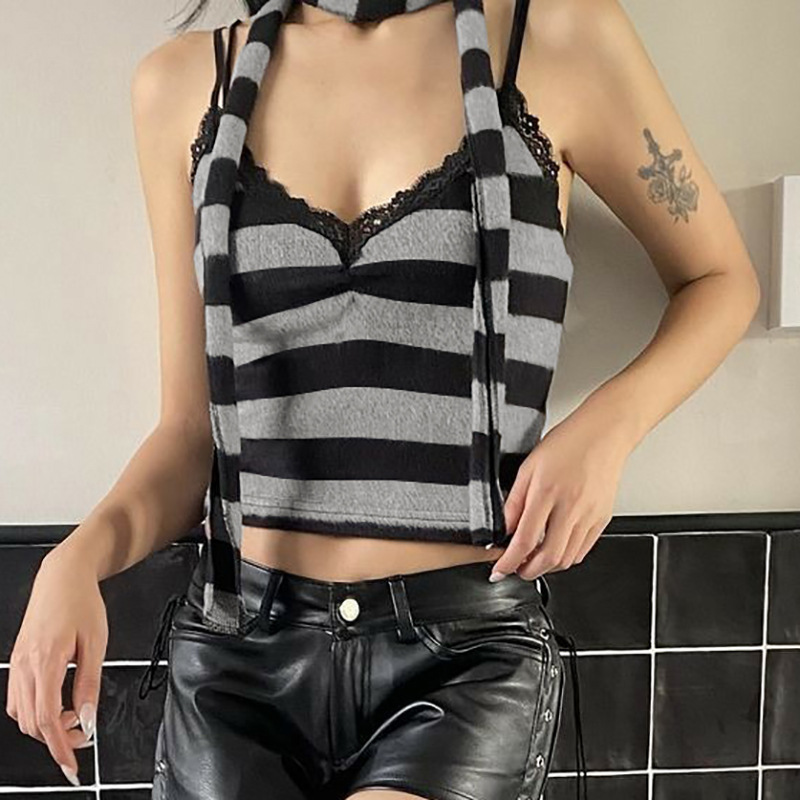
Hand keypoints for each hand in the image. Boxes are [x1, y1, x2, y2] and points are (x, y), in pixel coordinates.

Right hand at [5, 547, 107, 785]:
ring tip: (75, 717)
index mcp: (45, 662)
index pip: (47, 719)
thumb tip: (87, 718)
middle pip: (32, 722)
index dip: (59, 746)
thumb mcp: (96, 643)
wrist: (63, 577)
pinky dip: (35, 710)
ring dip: (45, 725)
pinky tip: (57, 704)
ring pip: (21, 714)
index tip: (72, 765)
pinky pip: (18, 698)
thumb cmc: (82, 603)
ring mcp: (17, 664)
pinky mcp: (18, 661)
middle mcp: (25, 666)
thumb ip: (90, 683)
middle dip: (56, 738)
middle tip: (82, 736)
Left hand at [490, 409, 631, 581]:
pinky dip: (567, 558)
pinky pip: (583, 550)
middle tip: (515, 569)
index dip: (509, 561)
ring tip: (533, 561)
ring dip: (547, 567)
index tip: (499, 569)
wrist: (604, 433)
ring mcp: (589, 516)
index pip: (525, 540)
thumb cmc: (568, 442)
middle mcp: (570, 507)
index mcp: (547, 492)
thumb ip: (515, 501)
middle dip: (527, 571)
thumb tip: (504, 528)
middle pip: (548, 557)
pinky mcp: (603, 519)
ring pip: (567, 559)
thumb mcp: (529, 467)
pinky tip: (555, 550)